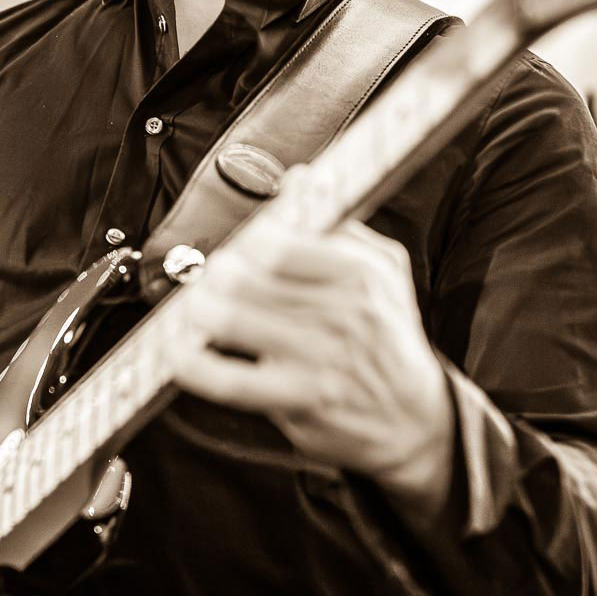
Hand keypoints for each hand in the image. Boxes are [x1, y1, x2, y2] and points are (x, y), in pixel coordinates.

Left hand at [171, 170, 453, 508]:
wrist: (415, 417)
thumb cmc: (387, 335)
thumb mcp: (383, 272)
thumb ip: (340, 226)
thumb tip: (299, 178)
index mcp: (362, 274)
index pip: (283, 243)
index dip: (248, 243)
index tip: (237, 249)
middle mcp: (345, 314)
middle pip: (252, 279)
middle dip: (216, 277)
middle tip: (205, 280)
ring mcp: (322, 359)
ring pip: (237, 321)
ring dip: (201, 312)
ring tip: (193, 309)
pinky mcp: (301, 401)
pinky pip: (233, 381)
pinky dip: (198, 366)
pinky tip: (181, 355)